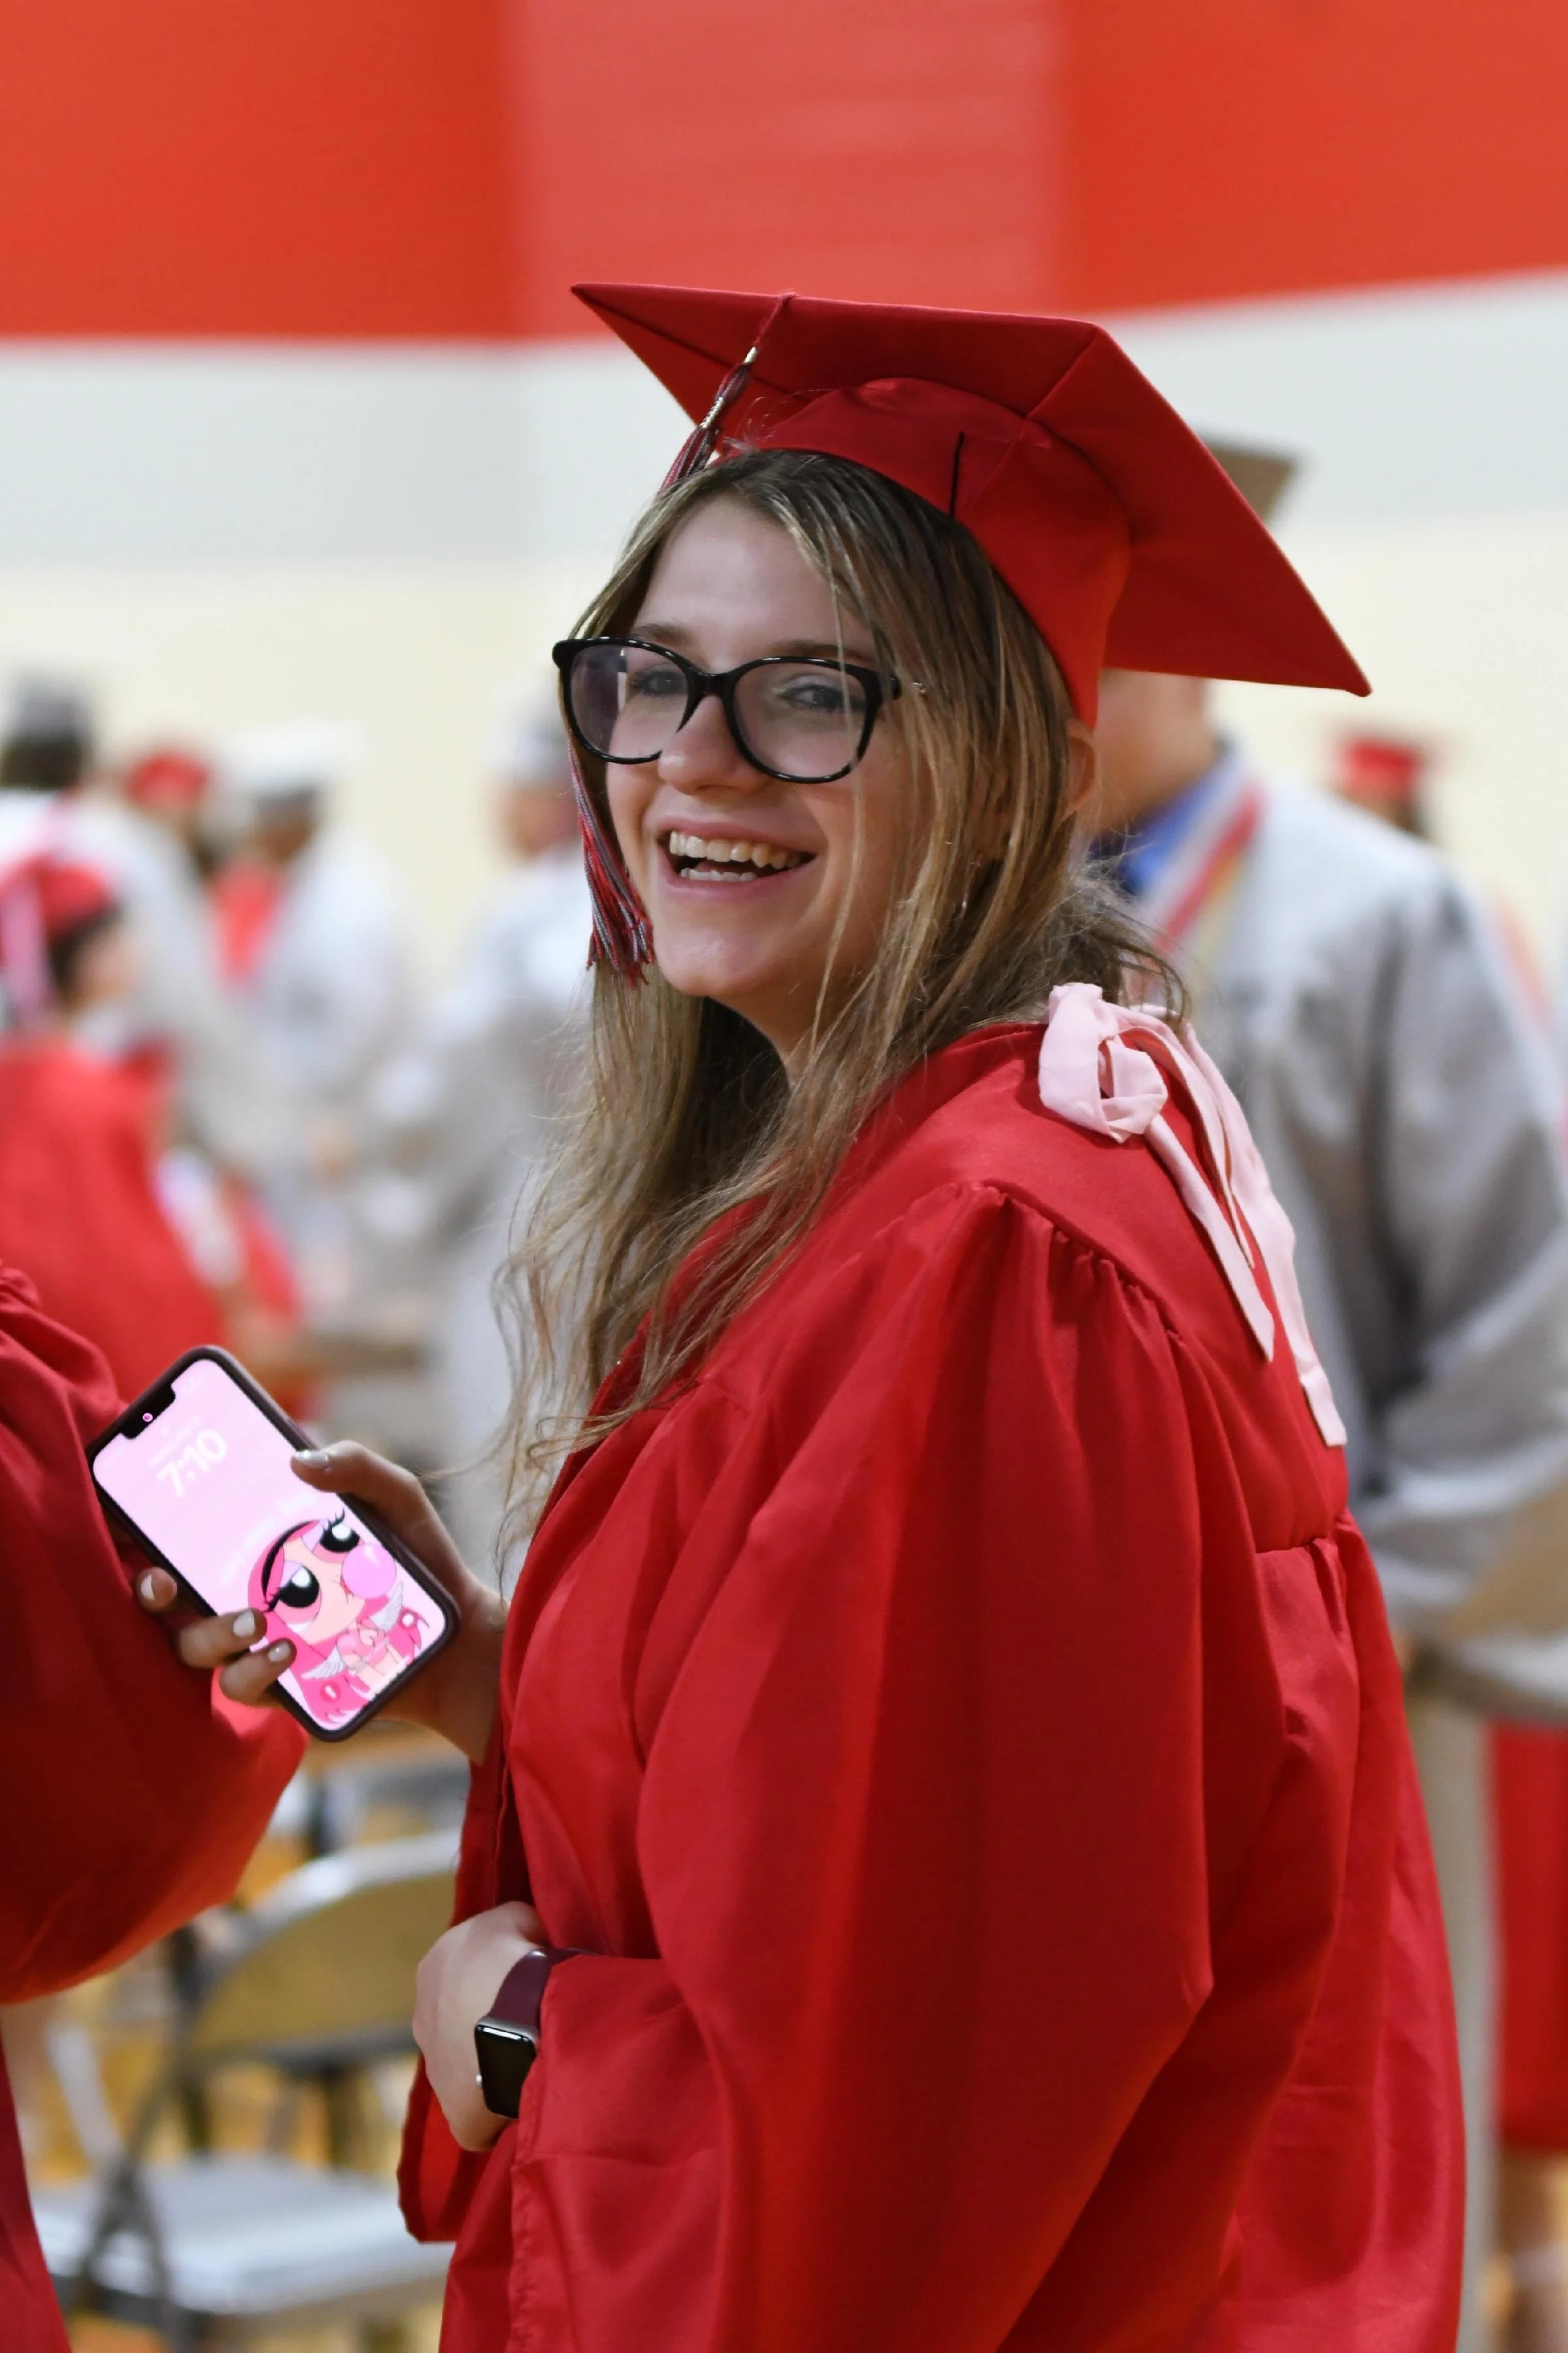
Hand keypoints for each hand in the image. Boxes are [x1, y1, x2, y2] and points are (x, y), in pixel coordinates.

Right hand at [134, 1441, 506, 1760]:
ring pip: (196, 1648)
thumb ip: (358, 1468)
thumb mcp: (397, 1502)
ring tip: (256, 1617)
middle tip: (163, 1580)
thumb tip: (300, 1459)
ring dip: (212, 1632)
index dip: (143, 1533)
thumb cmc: (418, 1562)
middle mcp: (244, 1597)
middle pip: (167, 1602)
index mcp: (257, 1548)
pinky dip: (254, 1669)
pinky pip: (243, 1686)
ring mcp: (258, 1646)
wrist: (458, 1635)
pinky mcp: (282, 1689)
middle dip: (149, 1590)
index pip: (184, 1541)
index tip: (133, 1522)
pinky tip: (284, 1649)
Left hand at [414, 1900, 545, 2150]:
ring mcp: (436, 2070)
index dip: (501, 1974)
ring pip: (471, 2064)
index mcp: (433, 1968)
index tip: (529, 1980)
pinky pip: (484, 2109)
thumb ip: (515, 1925)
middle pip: (463, 2020)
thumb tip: (527, 1937)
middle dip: (492, 2019)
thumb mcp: (516, 1919)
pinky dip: (505, 2102)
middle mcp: (423, 2018)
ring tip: (534, 2054)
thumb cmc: (513, 1962)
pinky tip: (530, 2091)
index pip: (468, 1971)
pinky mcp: (456, 2113)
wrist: (512, 2019)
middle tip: (533, 2018)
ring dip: (496, 2059)